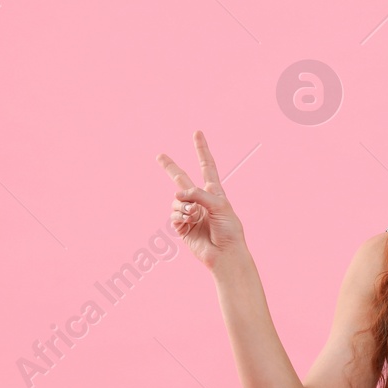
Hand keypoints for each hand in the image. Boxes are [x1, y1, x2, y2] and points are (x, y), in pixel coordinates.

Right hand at [156, 131, 247, 270]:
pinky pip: (174, 213)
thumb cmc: (228, 230)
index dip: (201, 150)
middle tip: (159, 155)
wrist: (225, 254)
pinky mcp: (182, 226)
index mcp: (214, 192)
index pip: (206, 166)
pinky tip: (189, 222)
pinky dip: (180, 215)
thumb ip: (199, 194)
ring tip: (194, 215)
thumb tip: (178, 194)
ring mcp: (190, 212)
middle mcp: (200, 200)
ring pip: (176, 199)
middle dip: (170, 167)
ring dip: (183, 205)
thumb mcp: (219, 205)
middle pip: (182, 178)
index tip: (197, 133)